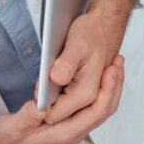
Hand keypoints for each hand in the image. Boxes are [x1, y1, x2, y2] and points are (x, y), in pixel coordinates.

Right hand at [0, 56, 125, 143]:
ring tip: (113, 64)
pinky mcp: (67, 121)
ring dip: (108, 85)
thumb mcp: (17, 125)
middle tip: (118, 60)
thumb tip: (45, 103)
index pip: (97, 112)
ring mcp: (72, 127)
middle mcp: (74, 131)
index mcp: (67, 133)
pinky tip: (97, 75)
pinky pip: (89, 106)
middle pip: (104, 108)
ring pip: (99, 106)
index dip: (108, 89)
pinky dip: (97, 89)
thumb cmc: (8, 140)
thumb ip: (32, 114)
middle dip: (114, 84)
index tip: (112, 69)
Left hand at [44, 0, 135, 123]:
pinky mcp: (85, 94)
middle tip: (45, 83)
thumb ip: (66, 64)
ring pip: (62, 112)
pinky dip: (59, 98)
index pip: (54, 115)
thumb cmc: (92, 34)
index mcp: (86, 93)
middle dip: (48, 105)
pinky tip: (56, 84)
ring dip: (53, 101)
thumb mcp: (76, 44)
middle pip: (58, 117)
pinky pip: (67, 106)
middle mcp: (90, 100)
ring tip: (51, 81)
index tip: (38, 90)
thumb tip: (54, 79)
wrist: (105, 26)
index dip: (41, 105)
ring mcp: (89, 99)